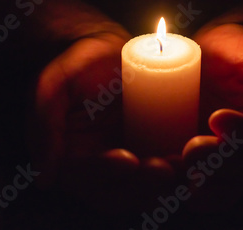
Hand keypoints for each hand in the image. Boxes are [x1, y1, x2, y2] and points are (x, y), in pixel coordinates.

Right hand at [28, 30, 179, 212]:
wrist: (107, 49)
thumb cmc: (77, 63)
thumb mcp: (54, 85)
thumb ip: (45, 124)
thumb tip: (44, 178)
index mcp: (73, 158)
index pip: (88, 179)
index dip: (107, 175)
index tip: (128, 161)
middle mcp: (101, 167)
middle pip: (122, 193)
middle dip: (144, 186)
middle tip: (165, 169)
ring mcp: (130, 160)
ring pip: (148, 187)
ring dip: (167, 183)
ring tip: (184, 165)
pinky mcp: (154, 148)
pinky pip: (169, 168)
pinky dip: (183, 169)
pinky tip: (197, 158)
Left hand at [182, 23, 242, 211]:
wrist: (208, 53)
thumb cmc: (240, 48)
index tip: (217, 116)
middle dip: (217, 165)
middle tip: (190, 147)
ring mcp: (222, 163)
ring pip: (218, 193)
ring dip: (196, 185)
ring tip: (174, 163)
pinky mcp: (193, 163)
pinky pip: (188, 188)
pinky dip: (173, 187)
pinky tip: (157, 172)